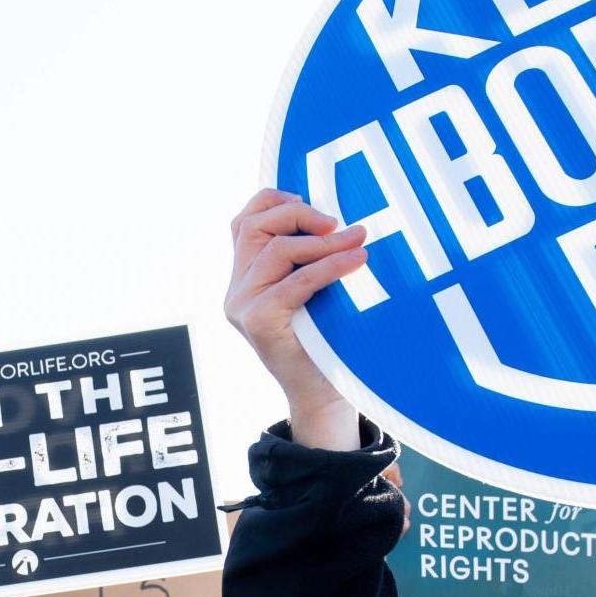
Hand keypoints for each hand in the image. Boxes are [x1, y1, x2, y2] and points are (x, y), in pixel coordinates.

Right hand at [224, 190, 365, 447]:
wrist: (325, 398)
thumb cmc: (328, 342)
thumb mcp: (316, 290)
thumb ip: (310, 258)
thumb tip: (341, 216)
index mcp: (245, 279)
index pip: (243, 222)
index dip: (273, 200)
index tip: (309, 198)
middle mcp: (237, 290)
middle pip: (253, 227)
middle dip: (298, 214)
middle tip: (340, 223)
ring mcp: (242, 306)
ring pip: (273, 250)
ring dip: (321, 242)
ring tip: (358, 241)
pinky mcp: (256, 322)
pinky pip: (293, 281)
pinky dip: (328, 266)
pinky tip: (356, 261)